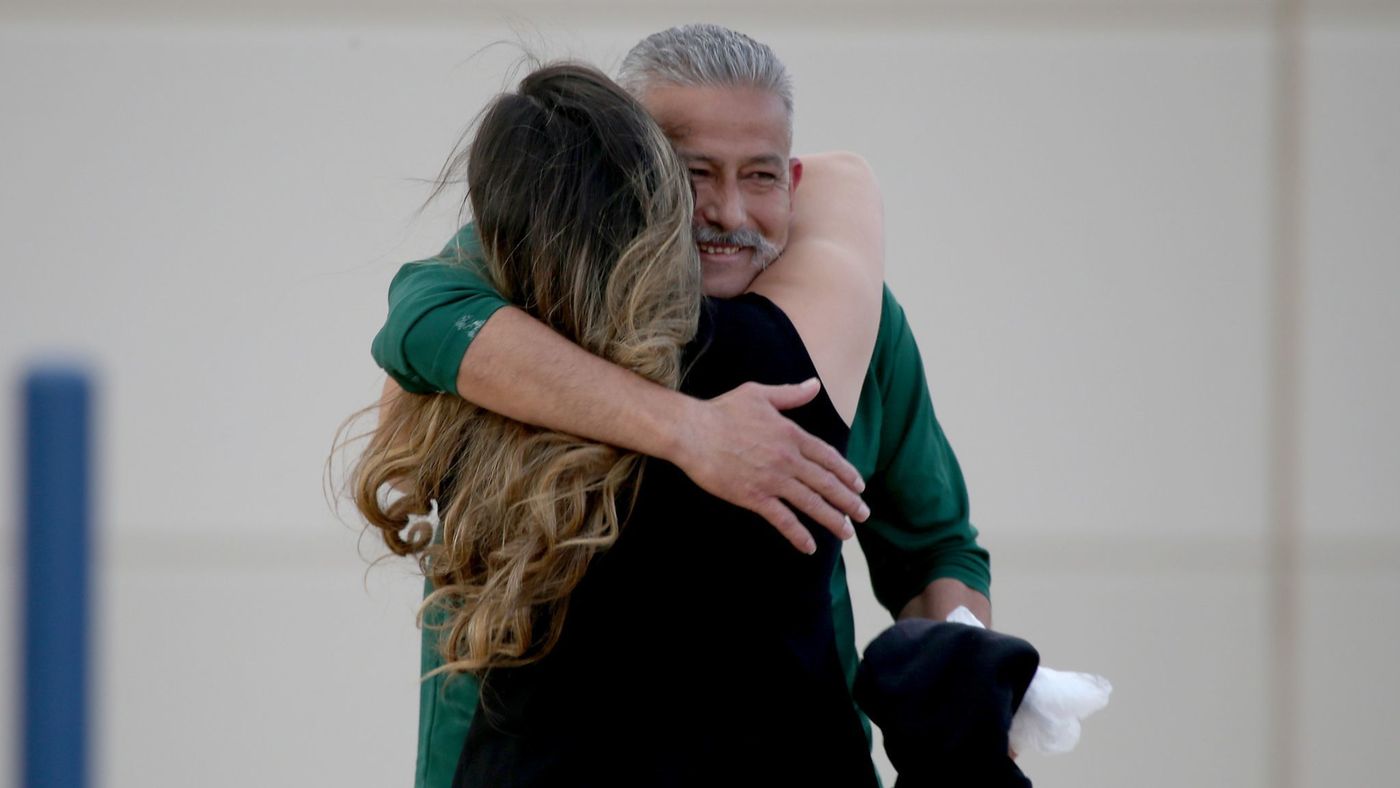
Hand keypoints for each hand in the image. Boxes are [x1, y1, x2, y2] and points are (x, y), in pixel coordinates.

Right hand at [671, 378, 868, 553]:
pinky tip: (810, 546)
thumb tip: (815, 385)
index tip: (860, 486)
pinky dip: (798, 534)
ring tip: (848, 533)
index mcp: (791, 434)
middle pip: (827, 483)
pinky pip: (783, 519)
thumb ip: (791, 394)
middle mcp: (788, 459)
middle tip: (864, 514)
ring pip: (811, 503)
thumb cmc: (722, 410)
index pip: (829, 458)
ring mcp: (772, 480)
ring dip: (833, 520)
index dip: (847, 474)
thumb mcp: (759, 394)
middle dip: (848, 501)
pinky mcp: (754, 497)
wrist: (692, 432)